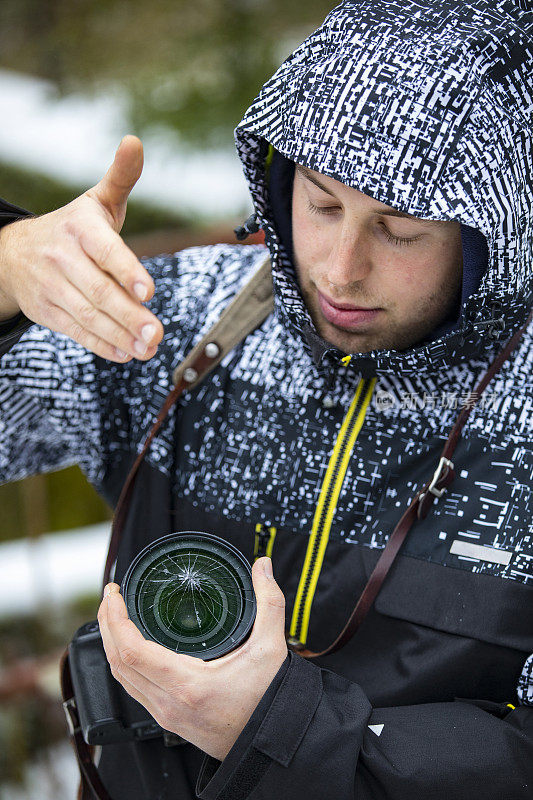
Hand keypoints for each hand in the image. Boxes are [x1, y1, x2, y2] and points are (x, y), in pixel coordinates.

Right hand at [0, 135, 163, 362]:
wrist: (15, 251)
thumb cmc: (74, 227)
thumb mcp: (95, 201)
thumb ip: (121, 178)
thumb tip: (134, 141)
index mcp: (79, 228)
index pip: (104, 251)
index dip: (126, 271)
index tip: (149, 291)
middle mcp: (62, 258)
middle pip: (98, 291)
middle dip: (130, 315)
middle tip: (158, 334)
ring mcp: (51, 287)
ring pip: (87, 316)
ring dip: (120, 336)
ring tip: (149, 349)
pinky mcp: (47, 312)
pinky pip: (76, 332)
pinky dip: (102, 345)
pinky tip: (127, 354)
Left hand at [97, 557, 287, 761]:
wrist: (272, 744)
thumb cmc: (270, 702)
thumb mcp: (271, 648)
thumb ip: (269, 602)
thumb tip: (263, 566)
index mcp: (188, 685)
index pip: (131, 651)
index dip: (115, 619)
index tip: (115, 593)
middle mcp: (169, 704)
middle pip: (117, 663)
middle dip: (107, 624)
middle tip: (111, 595)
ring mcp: (166, 714)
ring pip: (122, 678)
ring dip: (112, 644)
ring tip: (115, 615)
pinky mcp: (169, 719)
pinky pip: (133, 689)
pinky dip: (124, 663)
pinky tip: (131, 646)